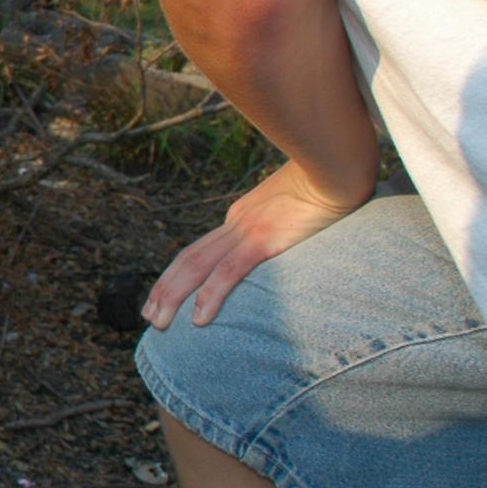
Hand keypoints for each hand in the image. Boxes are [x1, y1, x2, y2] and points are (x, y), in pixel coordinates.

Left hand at [144, 160, 369, 328]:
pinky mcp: (266, 239)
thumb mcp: (298, 207)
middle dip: (165, 288)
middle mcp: (237, 223)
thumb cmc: (328, 184)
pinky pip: (231, 272)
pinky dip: (211, 295)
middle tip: (148, 316)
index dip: (178, 273)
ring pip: (198, 267)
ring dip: (174, 296)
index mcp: (242, 217)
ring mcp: (249, 230)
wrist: (338, 164)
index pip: (201, 249)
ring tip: (158, 323)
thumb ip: (286, 224)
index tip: (164, 295)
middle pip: (190, 259)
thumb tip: (292, 237)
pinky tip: (198, 318)